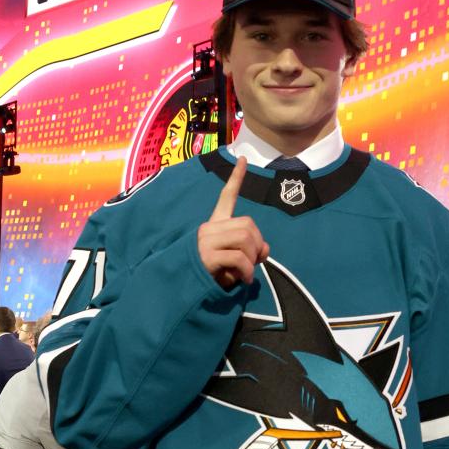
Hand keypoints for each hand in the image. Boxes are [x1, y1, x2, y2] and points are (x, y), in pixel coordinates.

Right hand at [198, 156, 269, 289]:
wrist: (183, 290)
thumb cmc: (212, 275)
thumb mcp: (235, 261)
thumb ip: (251, 251)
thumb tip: (264, 249)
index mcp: (214, 225)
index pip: (226, 197)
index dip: (236, 178)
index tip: (242, 158)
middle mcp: (209, 229)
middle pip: (248, 225)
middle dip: (257, 245)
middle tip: (253, 263)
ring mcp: (206, 242)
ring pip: (245, 239)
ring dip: (252, 259)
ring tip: (246, 273)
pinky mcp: (206, 256)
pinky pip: (239, 258)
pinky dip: (247, 272)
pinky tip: (244, 280)